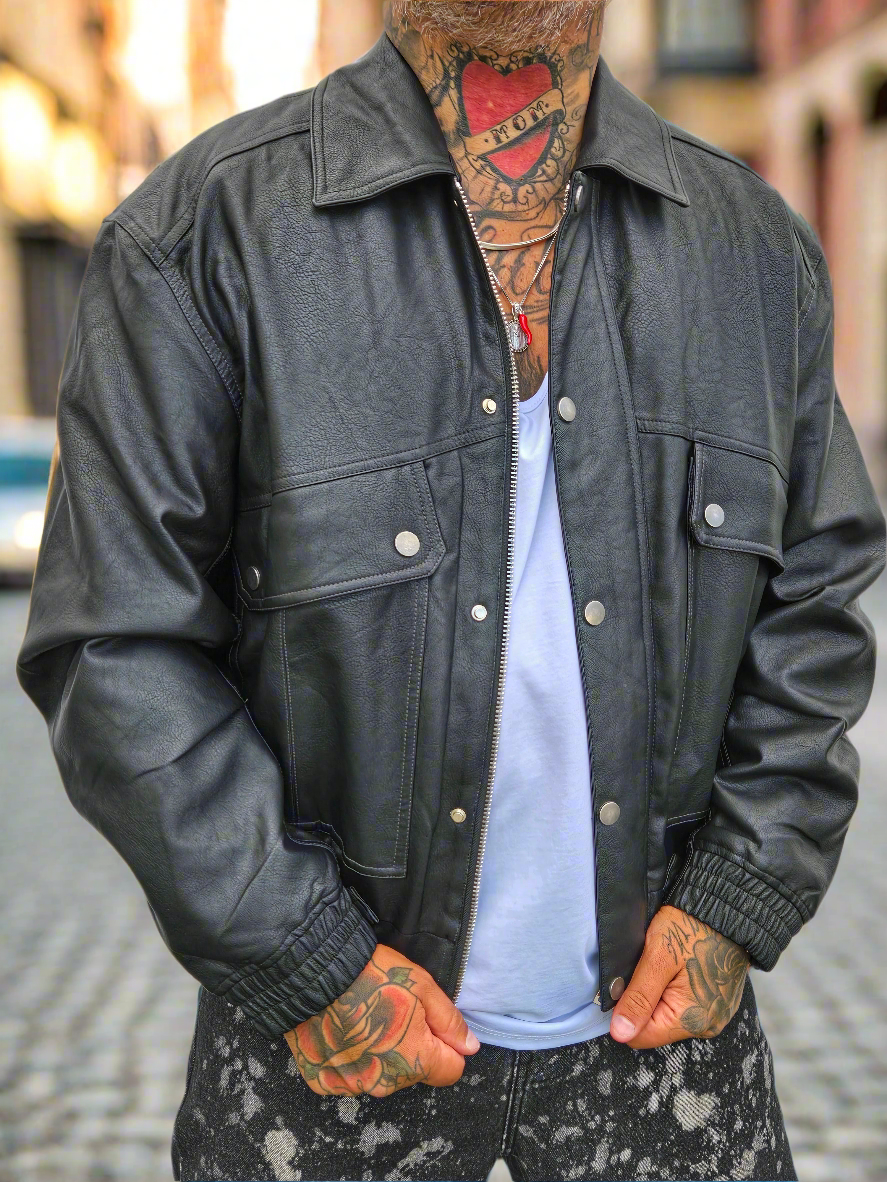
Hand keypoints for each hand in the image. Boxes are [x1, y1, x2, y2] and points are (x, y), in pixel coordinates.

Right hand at [284, 944, 479, 1095]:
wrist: (312, 973)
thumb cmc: (371, 975)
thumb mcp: (423, 987)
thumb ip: (450, 1022)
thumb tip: (469, 1047)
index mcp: (414, 1062)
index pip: (450, 1070)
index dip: (446, 1045)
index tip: (430, 1023)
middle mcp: (383, 1084)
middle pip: (412, 1073)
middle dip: (410, 1048)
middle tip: (391, 1013)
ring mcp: (351, 1086)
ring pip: (379, 1076)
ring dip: (378, 1055)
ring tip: (362, 1018)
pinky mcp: (323, 1082)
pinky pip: (348, 1074)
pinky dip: (348, 1057)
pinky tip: (342, 1029)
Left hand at [608, 905, 748, 1049]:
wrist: (727, 908)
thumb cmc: (691, 927)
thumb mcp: (657, 958)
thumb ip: (638, 999)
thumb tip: (620, 1034)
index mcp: (692, 1020)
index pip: (640, 1036)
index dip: (625, 1012)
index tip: (627, 983)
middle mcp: (708, 1025)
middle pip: (655, 1027)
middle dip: (643, 1001)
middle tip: (648, 968)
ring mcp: (715, 1014)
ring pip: (668, 1015)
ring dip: (658, 994)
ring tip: (664, 965)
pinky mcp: (718, 1002)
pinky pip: (685, 1005)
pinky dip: (673, 989)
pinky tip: (677, 967)